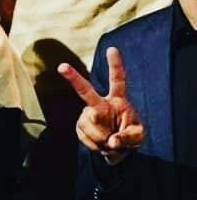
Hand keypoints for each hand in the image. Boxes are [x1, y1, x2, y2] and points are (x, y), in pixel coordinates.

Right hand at [58, 46, 143, 163]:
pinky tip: (100, 145)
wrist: (118, 150)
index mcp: (118, 100)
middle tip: (62, 66)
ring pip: (88, 124)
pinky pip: (83, 135)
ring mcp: (88, 115)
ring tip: (109, 144)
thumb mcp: (138, 137)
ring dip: (99, 137)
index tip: (112, 49)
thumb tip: (111, 141)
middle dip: (73, 78)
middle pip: (85, 90)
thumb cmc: (131, 137)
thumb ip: (128, 138)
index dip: (115, 65)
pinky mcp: (80, 126)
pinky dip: (93, 144)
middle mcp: (100, 104)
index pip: (117, 80)